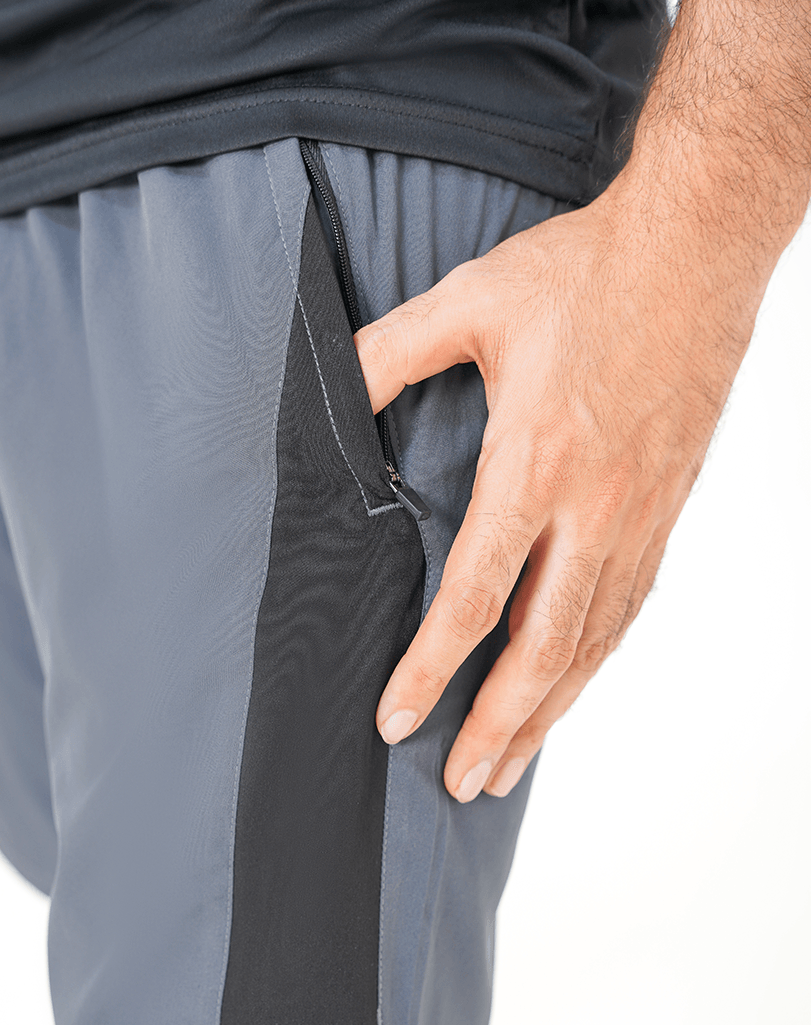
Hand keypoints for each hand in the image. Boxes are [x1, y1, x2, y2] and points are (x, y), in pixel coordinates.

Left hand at [355, 186, 756, 801]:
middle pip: (543, 647)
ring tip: (508, 767)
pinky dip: (595, 665)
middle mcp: (594, 506)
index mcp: (536, 462)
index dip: (432, 668)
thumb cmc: (585, 268)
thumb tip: (324, 390)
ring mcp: (639, 513)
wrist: (699, 243)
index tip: (396, 721)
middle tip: (460, 782)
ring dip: (549, 714)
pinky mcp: (667, 508)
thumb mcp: (470, 300)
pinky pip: (629, 608)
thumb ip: (388, 354)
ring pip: (594, 642)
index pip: (476, 595)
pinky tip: (569, 692)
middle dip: (496, 724)